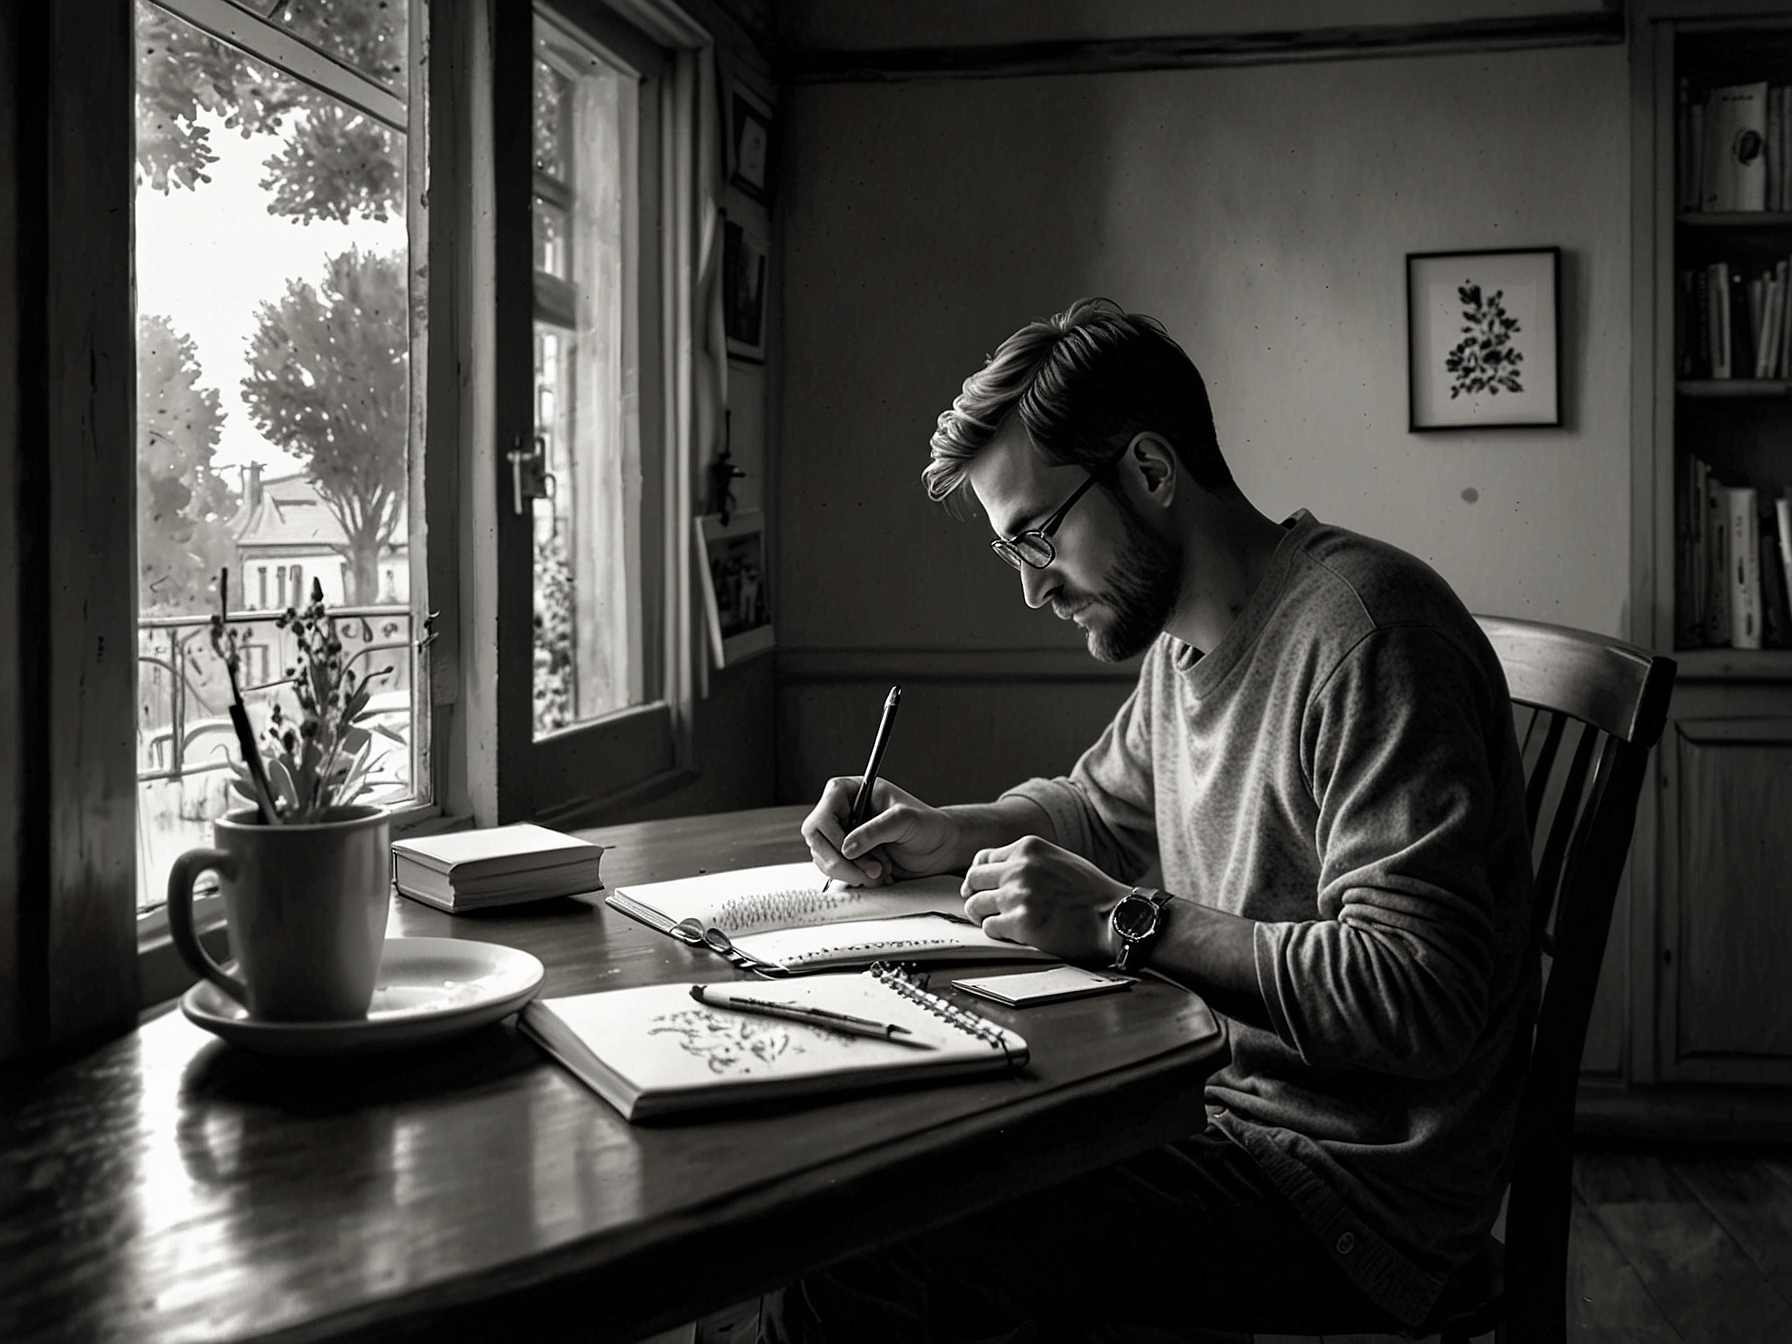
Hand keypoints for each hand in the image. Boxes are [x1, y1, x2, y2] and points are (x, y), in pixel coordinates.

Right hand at [802, 777, 964, 886]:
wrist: (939, 848)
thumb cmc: (926, 825)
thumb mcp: (904, 821)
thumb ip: (875, 830)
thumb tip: (847, 848)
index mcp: (850, 792)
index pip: (823, 813)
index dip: (833, 836)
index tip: (852, 851)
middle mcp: (842, 812)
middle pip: (815, 838)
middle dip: (840, 860)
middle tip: (869, 871)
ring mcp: (842, 835)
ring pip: (822, 858)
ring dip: (851, 872)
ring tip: (880, 871)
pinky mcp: (847, 857)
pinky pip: (834, 871)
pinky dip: (854, 878)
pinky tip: (877, 876)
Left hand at [961, 836, 1129, 963]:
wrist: (1115, 916)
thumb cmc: (1092, 893)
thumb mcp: (1059, 860)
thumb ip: (1029, 862)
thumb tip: (999, 873)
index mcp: (1029, 848)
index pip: (983, 858)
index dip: (978, 876)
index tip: (979, 888)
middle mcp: (1020, 867)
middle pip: (972, 880)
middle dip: (975, 895)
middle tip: (982, 908)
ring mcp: (1018, 894)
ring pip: (976, 905)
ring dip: (984, 916)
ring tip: (998, 922)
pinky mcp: (1020, 922)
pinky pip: (989, 928)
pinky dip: (997, 933)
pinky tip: (1013, 933)